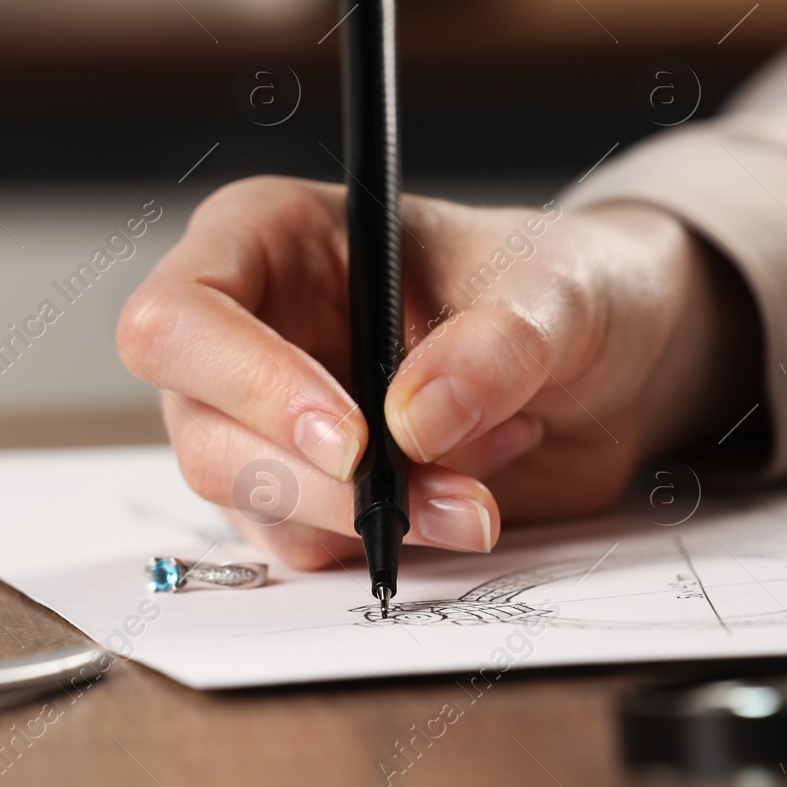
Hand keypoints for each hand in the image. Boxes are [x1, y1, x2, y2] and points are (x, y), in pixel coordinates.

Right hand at [117, 176, 755, 568]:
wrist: (607, 364)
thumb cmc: (561, 286)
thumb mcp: (553, 292)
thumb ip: (496, 345)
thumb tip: (417, 420)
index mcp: (269, 239)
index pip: (180, 314)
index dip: (245, 380)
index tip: (351, 437)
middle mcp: (249, 329)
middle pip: (200, 428)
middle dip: (315, 479)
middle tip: (426, 492)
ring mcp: (268, 420)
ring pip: (249, 501)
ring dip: (366, 519)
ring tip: (479, 491)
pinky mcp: (311, 492)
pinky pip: (310, 547)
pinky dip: (388, 543)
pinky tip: (466, 495)